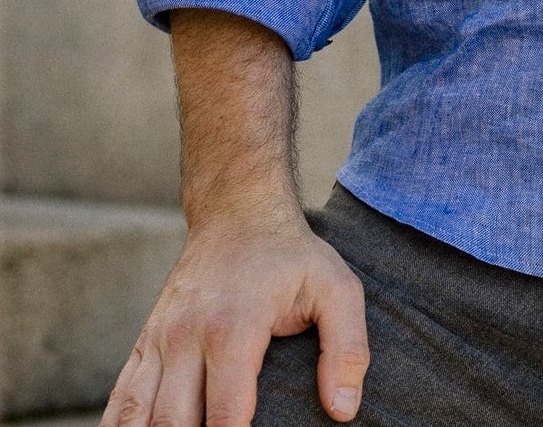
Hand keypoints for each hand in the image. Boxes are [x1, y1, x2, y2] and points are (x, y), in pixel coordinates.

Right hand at [99, 202, 367, 426]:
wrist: (238, 211)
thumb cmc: (291, 257)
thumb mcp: (337, 289)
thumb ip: (347, 348)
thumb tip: (344, 411)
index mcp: (234, 329)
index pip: (225, 418)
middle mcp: (186, 337)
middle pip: (173, 424)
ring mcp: (159, 339)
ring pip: (137, 417)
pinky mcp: (145, 342)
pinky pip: (120, 399)